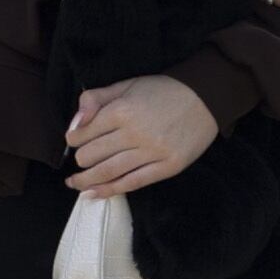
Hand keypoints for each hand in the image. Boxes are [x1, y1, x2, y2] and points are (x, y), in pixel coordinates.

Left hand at [68, 75, 215, 196]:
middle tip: (80, 161)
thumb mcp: (127, 84)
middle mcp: (134, 133)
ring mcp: (152, 152)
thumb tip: (74, 125)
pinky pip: (133, 183)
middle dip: (81, 160)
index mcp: (122, 110)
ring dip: (86, 181)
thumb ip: (96, 99)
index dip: (74, 138)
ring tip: (75, 185)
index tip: (74, 141)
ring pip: (109, 173)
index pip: (84, 132)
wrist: (205, 96)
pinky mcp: (168, 167)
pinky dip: (110, 191)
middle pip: (93, 155)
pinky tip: (95, 194)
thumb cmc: (163, 90)